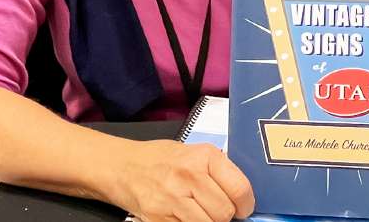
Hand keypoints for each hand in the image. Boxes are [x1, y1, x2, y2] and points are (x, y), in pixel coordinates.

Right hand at [114, 139, 254, 221]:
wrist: (123, 167)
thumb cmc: (162, 159)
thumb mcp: (194, 153)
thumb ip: (217, 172)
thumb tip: (242, 197)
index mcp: (204, 156)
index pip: (240, 189)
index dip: (246, 205)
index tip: (242, 209)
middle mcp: (189, 175)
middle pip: (224, 212)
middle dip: (224, 216)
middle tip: (217, 210)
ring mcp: (173, 198)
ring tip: (200, 214)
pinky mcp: (159, 218)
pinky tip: (186, 217)